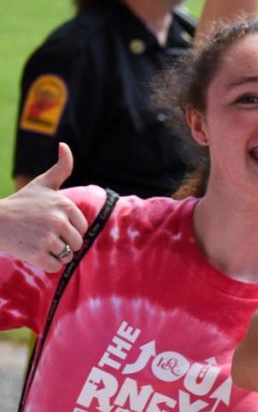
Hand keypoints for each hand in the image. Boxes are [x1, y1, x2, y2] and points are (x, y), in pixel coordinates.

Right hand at [0, 143, 87, 271]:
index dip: (68, 229)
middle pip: (77, 243)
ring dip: (56, 255)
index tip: (51, 224)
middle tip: (44, 236)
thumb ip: (61, 167)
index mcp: (65, 205)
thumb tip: (64, 145)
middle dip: (64, 243)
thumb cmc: (21, 203)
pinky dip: (48, 265)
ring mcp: (47, 238)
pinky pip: (56, 267)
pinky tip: (35, 254)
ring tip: (39, 244)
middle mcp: (58, 220)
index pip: (82, 227)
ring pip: (68, 256)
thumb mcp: (42, 184)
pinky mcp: (36, 254)